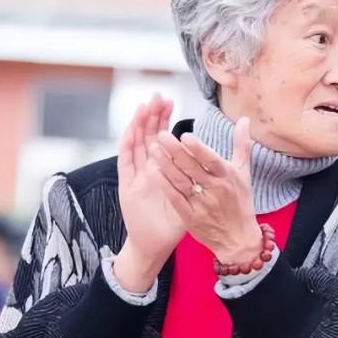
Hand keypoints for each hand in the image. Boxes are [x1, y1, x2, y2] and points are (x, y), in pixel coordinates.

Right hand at [114, 94, 182, 291]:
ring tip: (143, 106)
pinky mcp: (127, 185)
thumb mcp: (191, 192)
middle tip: (156, 95)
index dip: (163, 118)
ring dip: (138, 124)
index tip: (168, 100)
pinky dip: (127, 146)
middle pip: (146, 134)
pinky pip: (125, 162)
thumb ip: (199, 173)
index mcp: (161, 167)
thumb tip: (212, 157)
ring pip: (134, 143)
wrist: (156, 242)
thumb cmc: (175, 218)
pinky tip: (131, 132)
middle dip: (151, 115)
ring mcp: (135, 175)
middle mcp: (146, 167)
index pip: (160, 136)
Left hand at [149, 116, 266, 266]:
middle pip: (192, 168)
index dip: (199, 149)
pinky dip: (164, 185)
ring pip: (181, 182)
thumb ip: (242, 144)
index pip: (212, 160)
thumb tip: (244, 119)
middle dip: (175, 151)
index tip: (185, 136)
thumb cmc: (241, 202)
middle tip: (160, 135)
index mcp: (228, 177)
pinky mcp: (190, 217)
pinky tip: (153, 172)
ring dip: (165, 165)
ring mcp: (202, 204)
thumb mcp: (244, 172)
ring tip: (153, 149)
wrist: (238, 239)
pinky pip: (175, 198)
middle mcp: (215, 190)